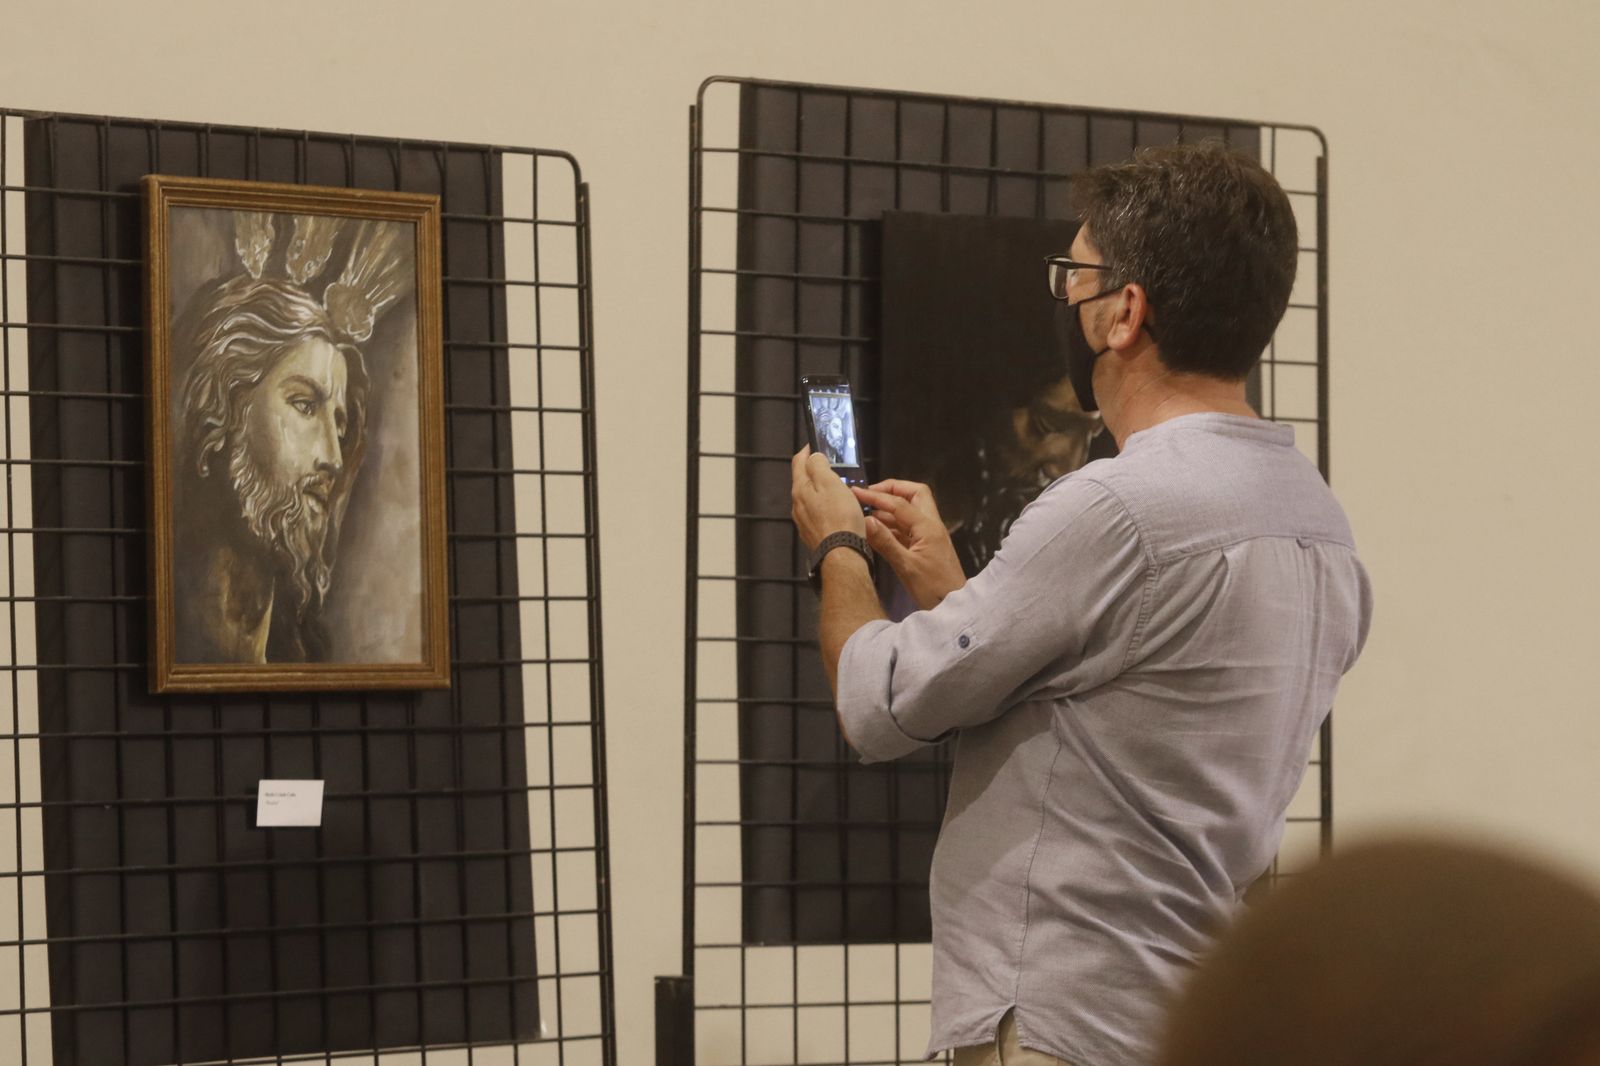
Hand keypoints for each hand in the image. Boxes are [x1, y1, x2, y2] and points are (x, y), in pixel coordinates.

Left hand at [791, 446, 865, 550]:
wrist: (842, 554)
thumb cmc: (840, 520)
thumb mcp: (831, 483)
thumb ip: (819, 466)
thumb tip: (813, 456)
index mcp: (800, 489)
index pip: (798, 463)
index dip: (807, 451)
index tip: (814, 445)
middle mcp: (798, 505)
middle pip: (803, 481)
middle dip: (814, 471)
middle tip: (829, 465)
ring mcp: (804, 521)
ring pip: (810, 499)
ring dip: (820, 491)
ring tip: (837, 488)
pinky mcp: (813, 533)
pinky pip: (817, 514)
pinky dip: (825, 507)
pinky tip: (836, 510)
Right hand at [851, 479, 965, 609]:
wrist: (955, 606)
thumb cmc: (934, 589)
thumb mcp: (906, 567)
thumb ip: (885, 542)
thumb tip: (865, 520)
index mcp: (928, 527)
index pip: (899, 503)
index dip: (876, 496)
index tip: (856, 492)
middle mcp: (930, 525)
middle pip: (914, 495)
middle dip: (891, 490)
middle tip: (869, 495)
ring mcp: (929, 536)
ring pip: (910, 511)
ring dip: (890, 509)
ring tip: (867, 512)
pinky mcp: (925, 547)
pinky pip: (907, 528)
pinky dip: (892, 525)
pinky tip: (876, 530)